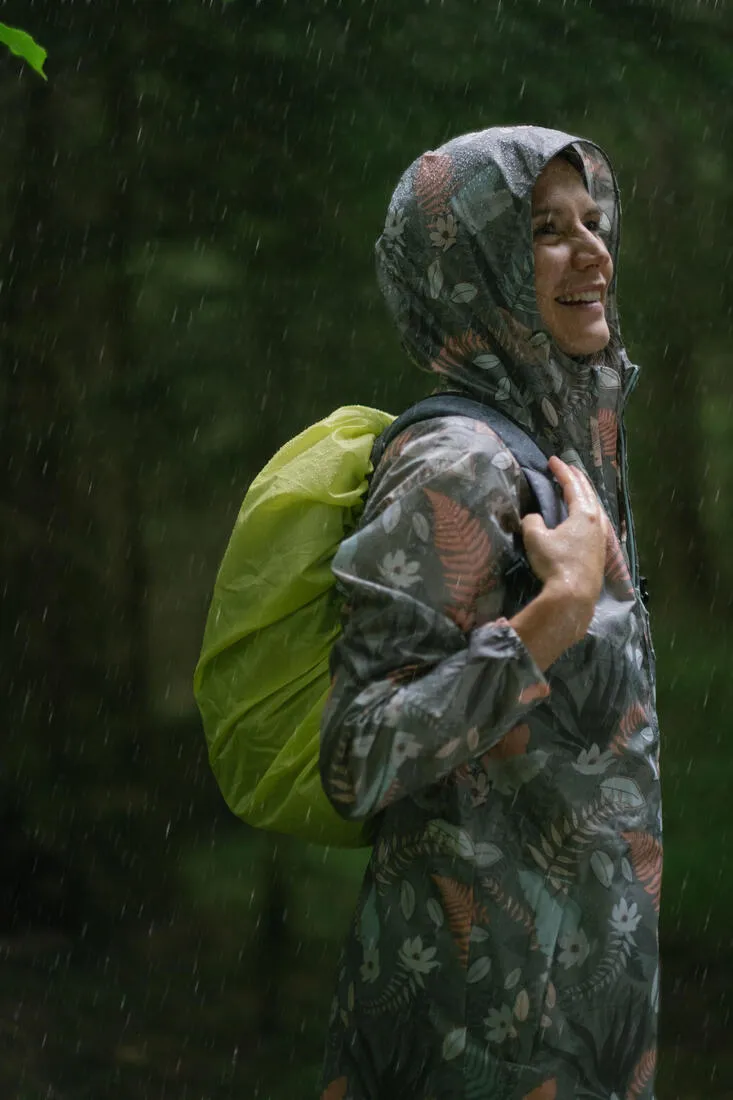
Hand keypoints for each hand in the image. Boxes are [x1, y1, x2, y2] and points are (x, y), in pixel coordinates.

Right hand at [520, 457, 606, 634]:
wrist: (574, 596)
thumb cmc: (555, 563)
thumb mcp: (535, 538)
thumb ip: (533, 522)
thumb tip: (534, 518)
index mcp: (584, 514)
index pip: (572, 486)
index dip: (561, 471)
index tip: (552, 460)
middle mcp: (597, 522)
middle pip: (588, 494)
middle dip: (577, 479)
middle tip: (568, 468)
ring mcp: (602, 538)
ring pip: (596, 508)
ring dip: (586, 495)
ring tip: (579, 490)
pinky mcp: (600, 553)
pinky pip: (597, 523)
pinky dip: (590, 512)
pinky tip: (588, 519)